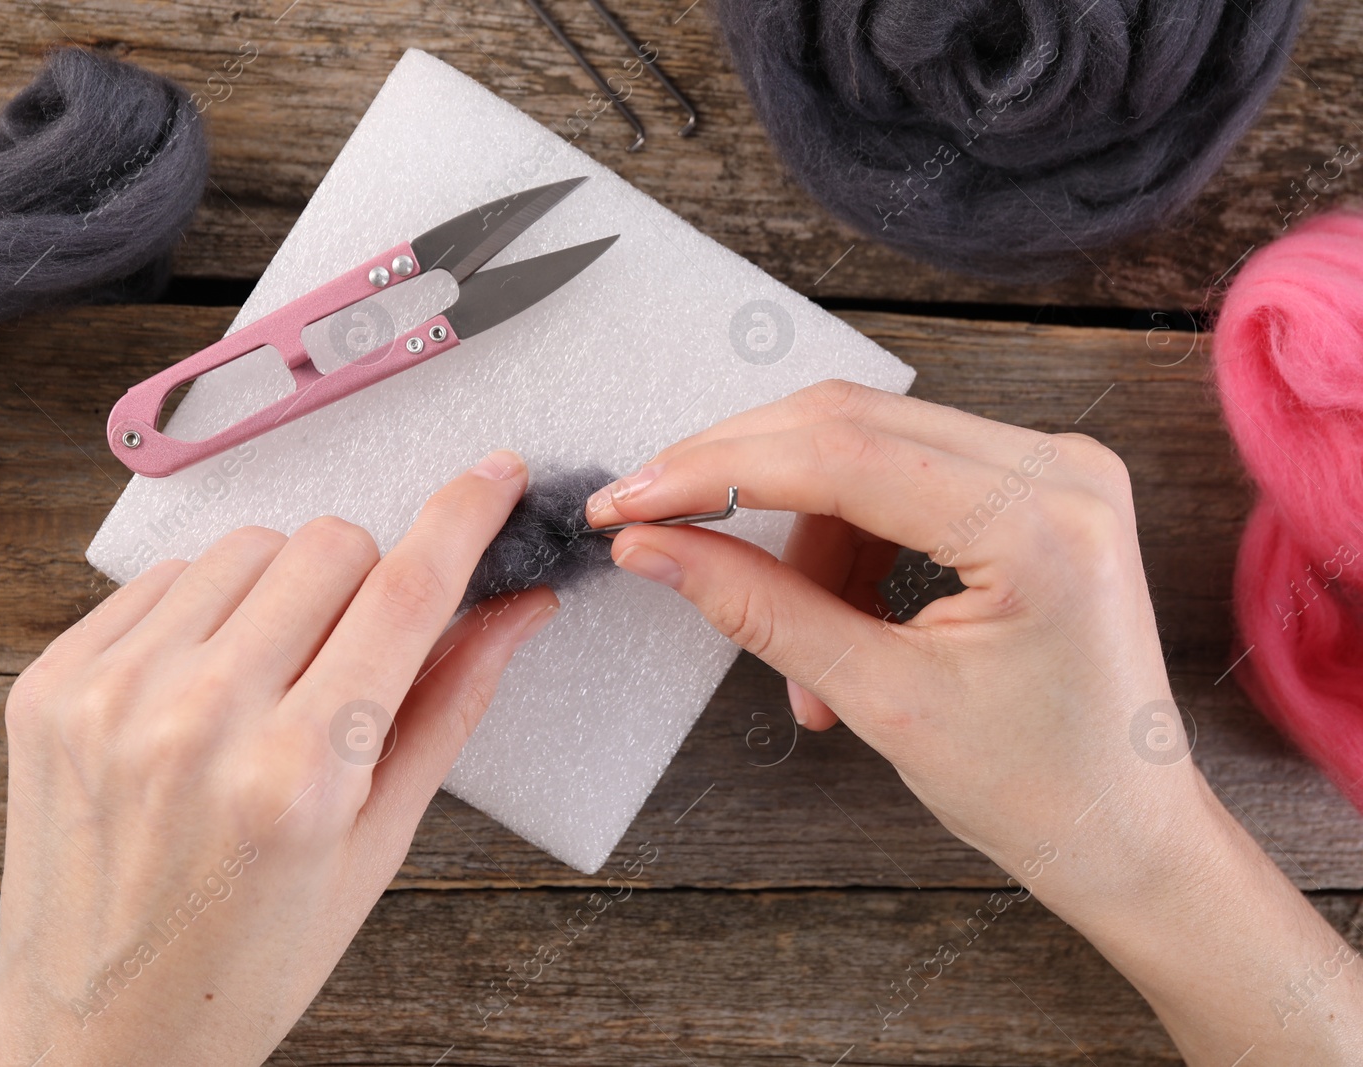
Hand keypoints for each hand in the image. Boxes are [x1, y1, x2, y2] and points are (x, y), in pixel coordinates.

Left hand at [0, 450, 556, 1066]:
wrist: (102, 1035)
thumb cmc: (247, 962)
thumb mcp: (376, 850)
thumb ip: (449, 709)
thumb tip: (515, 611)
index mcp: (298, 776)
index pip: (406, 593)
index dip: (464, 517)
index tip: (494, 477)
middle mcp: (198, 721)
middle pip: (328, 546)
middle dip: (369, 579)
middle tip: (358, 653)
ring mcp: (112, 696)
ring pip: (245, 548)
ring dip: (283, 590)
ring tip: (273, 679)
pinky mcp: (52, 684)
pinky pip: (160, 579)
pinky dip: (203, 611)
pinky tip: (206, 685)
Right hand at [586, 380, 1362, 1063]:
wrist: (1126, 832)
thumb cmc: (1035, 787)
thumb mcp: (880, 700)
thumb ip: (759, 609)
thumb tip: (653, 546)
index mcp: (1038, 523)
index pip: (839, 454)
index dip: (714, 470)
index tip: (629, 501)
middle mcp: (1057, 467)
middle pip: (846, 423)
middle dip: (735, 472)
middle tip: (651, 522)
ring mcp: (1051, 467)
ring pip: (863, 447)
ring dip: (794, 530)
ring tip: (785, 647)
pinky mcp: (1032, 485)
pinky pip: (898, 477)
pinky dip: (840, 542)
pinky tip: (834, 627)